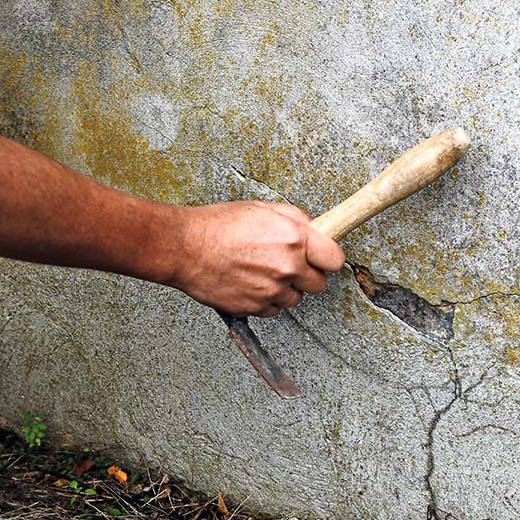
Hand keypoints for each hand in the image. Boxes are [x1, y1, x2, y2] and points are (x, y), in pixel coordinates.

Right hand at [172, 200, 345, 316]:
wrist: (184, 248)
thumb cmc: (217, 226)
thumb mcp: (262, 209)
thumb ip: (295, 219)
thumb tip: (314, 227)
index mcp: (294, 239)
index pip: (335, 259)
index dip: (328, 258)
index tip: (323, 258)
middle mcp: (287, 267)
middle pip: (319, 284)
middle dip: (308, 275)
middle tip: (290, 264)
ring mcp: (271, 290)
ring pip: (295, 299)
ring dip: (286, 289)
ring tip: (263, 272)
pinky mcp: (255, 307)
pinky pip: (273, 310)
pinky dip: (266, 301)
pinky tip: (252, 284)